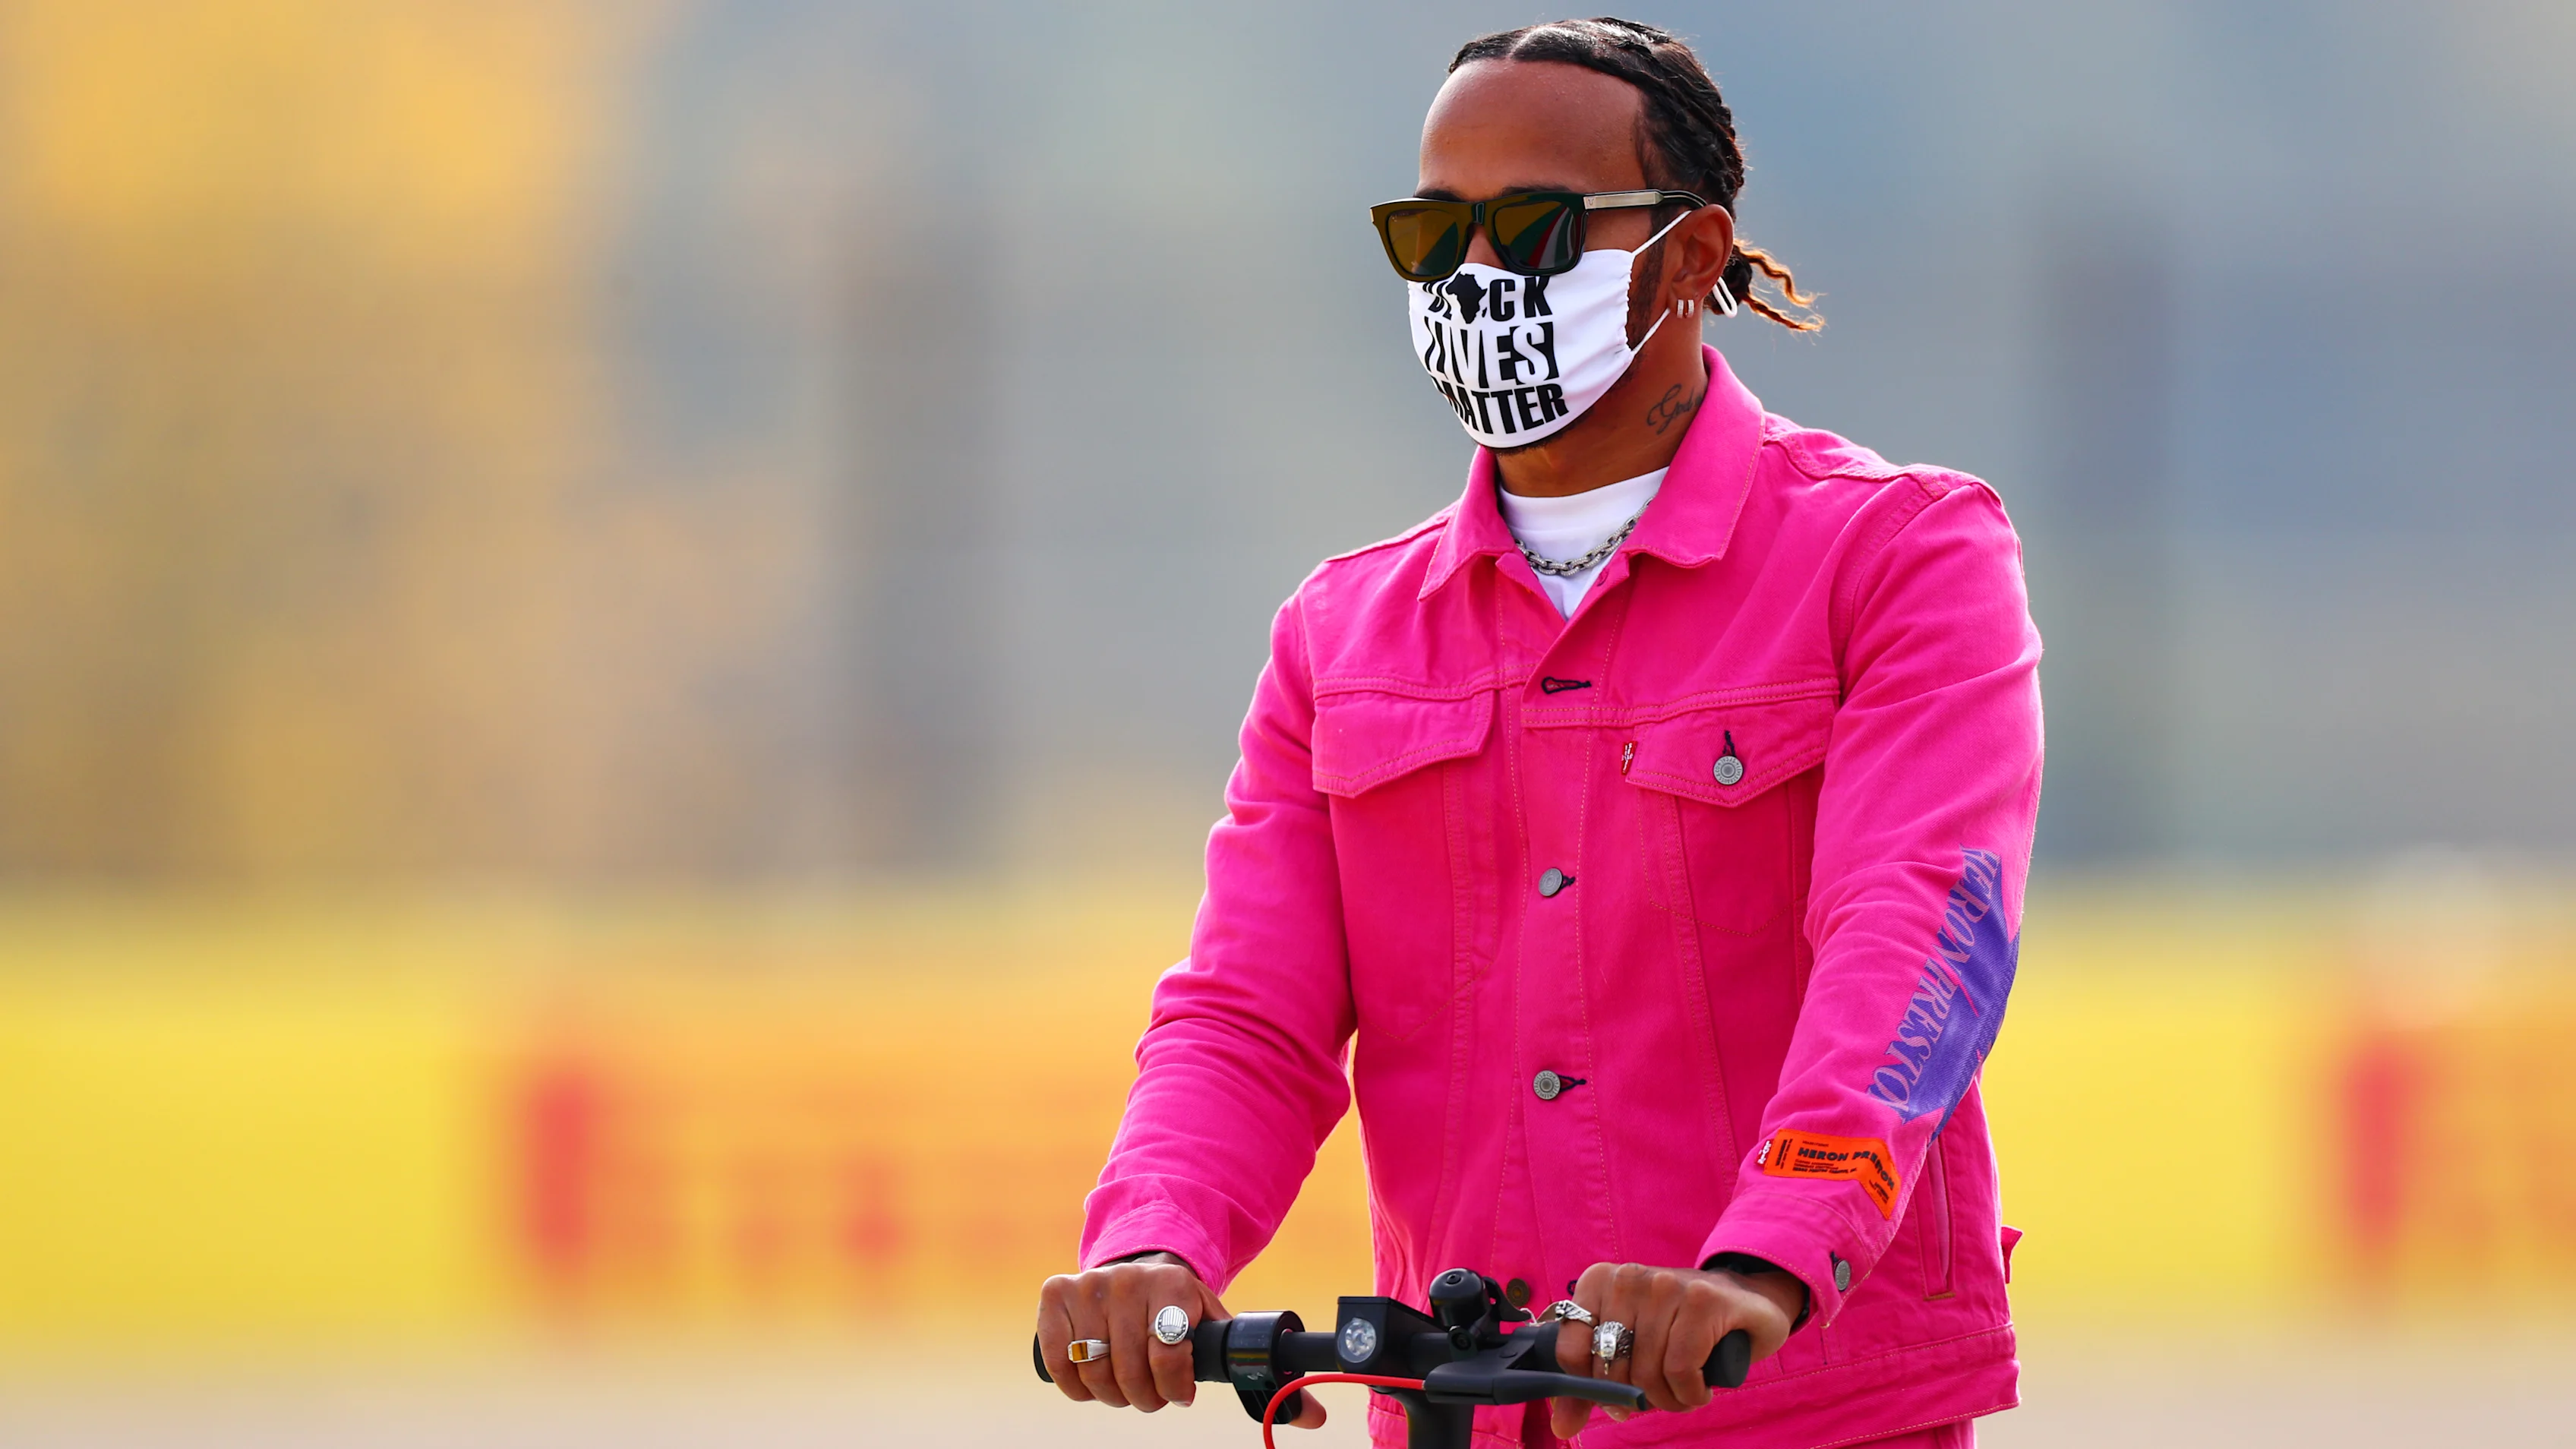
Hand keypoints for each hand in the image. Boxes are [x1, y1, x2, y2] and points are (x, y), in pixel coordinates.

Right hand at [1035, 1252, 1327, 1428]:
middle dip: (1144, 1397)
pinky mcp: (1055, 1294)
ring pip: (1094, 1371)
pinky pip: (1058, 1360)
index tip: (1181, 1392)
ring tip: (1125, 1387)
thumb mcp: (1219, 1331)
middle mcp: (1129, 1279)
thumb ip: (1265, 1375)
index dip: (1175, 1388)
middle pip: (1129, 1371)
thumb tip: (1316, 1417)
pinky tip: (1090, 1381)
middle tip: (1152, 1394)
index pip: (1170, 1357)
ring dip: (1110, 1394)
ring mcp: (1089, 1285)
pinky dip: (1074, 1384)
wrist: (1139, 1268)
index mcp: (1175, 1286)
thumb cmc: (1184, 1312)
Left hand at [1548, 1261, 1801, 1438]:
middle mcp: (1628, 1278)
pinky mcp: (1703, 1301)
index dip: (1594, 1388)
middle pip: (1612, 1368)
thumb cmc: (1678, 1327)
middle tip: (1660, 1397)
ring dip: (1668, 1401)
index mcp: (1599, 1281)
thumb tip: (1562, 1426)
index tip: (1619, 1396)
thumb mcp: (1630, 1347)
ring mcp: (1666, 1285)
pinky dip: (1690, 1393)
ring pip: (1647, 1373)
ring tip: (1682, 1393)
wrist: (1744, 1298)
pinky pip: (1680, 1369)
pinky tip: (1700, 1389)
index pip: (1572, 1351)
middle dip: (1637, 1398)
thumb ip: (1591, 1385)